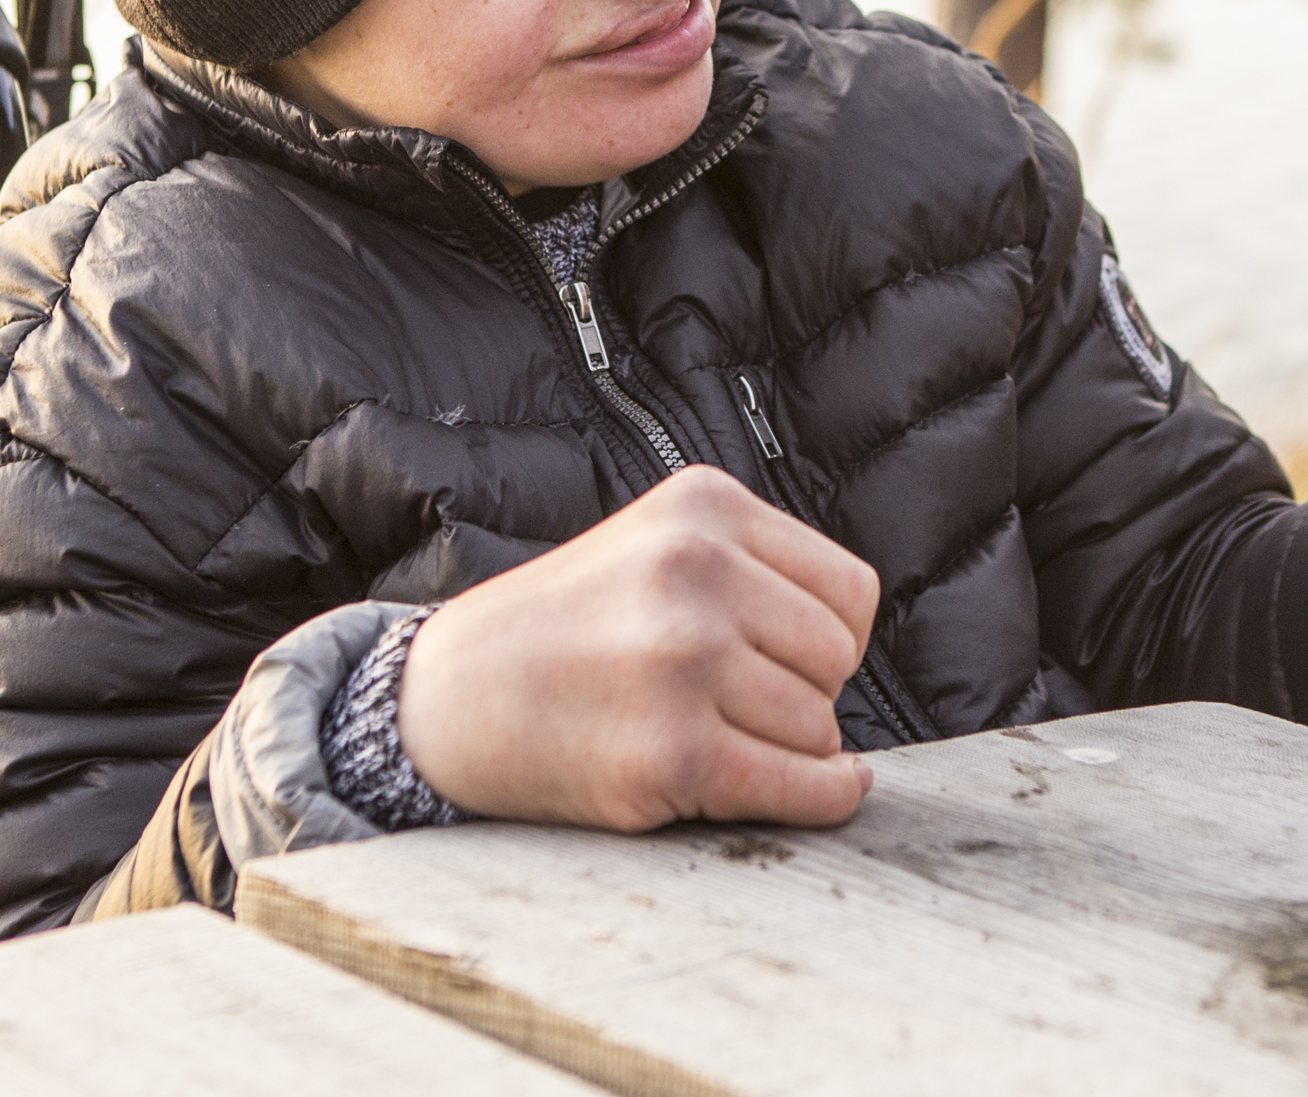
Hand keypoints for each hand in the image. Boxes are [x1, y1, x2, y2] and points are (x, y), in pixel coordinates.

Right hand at [396, 466, 878, 829]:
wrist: (447, 699)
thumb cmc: (569, 629)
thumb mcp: (657, 543)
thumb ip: (755, 566)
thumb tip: (860, 643)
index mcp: (703, 508)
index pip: (851, 590)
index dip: (828, 637)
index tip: (782, 658)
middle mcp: (697, 573)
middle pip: (839, 659)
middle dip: (805, 691)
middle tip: (736, 702)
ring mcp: (683, 663)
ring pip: (820, 728)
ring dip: (788, 748)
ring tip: (716, 734)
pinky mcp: (671, 754)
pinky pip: (804, 788)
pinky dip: (822, 800)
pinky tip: (813, 791)